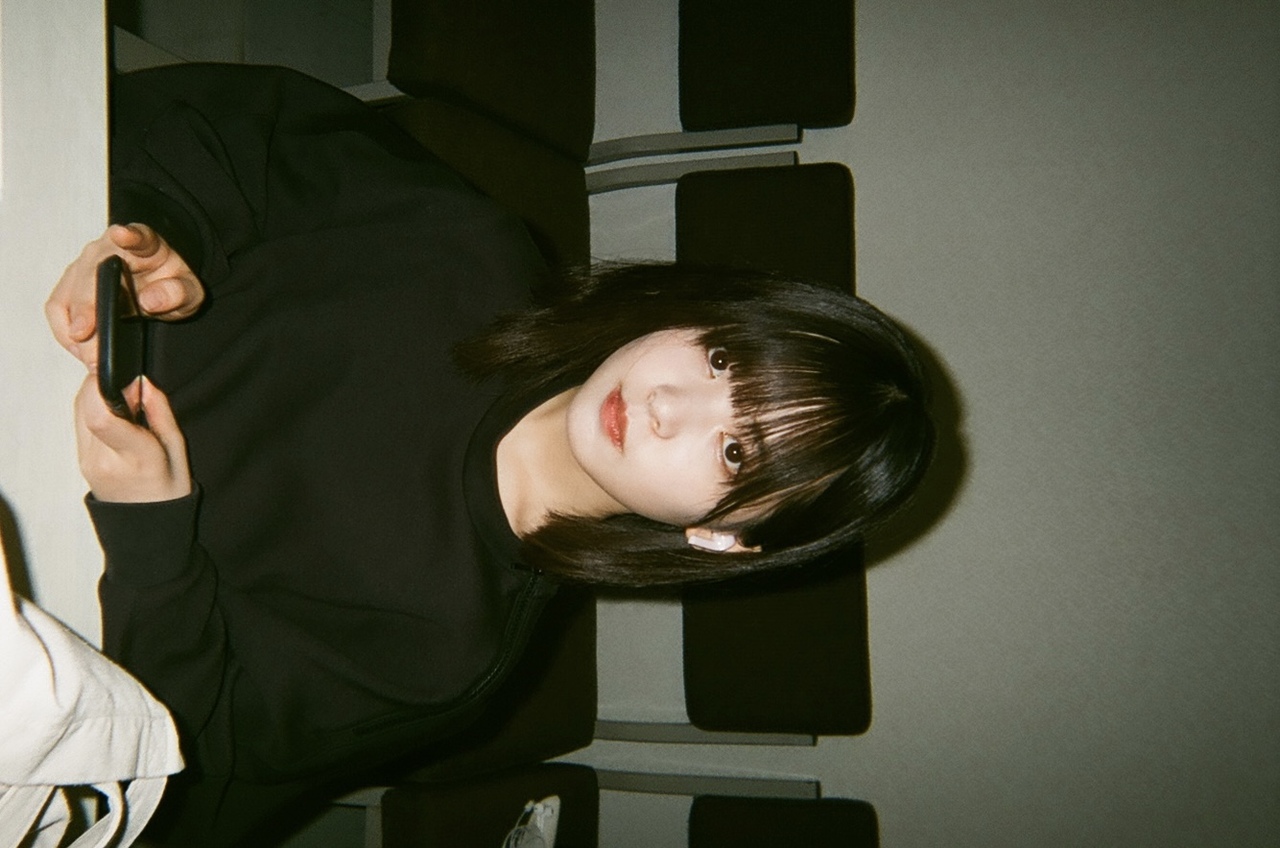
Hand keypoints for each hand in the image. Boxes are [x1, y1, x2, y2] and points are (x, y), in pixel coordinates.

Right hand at [47, 223, 204, 367]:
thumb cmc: (171, 282)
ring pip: (68, 295)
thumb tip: (150, 300)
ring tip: (90, 358)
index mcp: (143, 243)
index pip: (137, 236)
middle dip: (88, 314)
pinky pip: (58, 307)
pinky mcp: (71, 283)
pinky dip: (66, 331)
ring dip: (73, 329)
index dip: (129, 235)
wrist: (159, 281)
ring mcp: (84, 264)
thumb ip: (178, 293)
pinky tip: (80, 350)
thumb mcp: (189, 291)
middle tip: (95, 352)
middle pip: (89, 276)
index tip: (122, 234)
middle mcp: (107, 249)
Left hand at [75, 375, 192, 502]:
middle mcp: (103, 460)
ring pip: (80, 409)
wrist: (146, 526)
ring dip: (98, 395)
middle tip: (131, 391)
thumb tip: (142, 382)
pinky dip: (94, 409)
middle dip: (104, 385)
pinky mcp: (79, 459)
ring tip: (125, 405)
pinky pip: (80, 421)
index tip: (131, 383)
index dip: (108, 387)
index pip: (101, 417)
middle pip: (87, 405)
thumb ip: (160, 412)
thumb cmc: (168, 491)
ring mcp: (87, 461)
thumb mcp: (178, 450)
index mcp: (135, 457)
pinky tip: (114, 416)